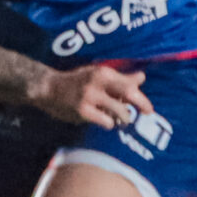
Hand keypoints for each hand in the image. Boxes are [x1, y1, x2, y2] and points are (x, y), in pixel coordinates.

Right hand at [29, 64, 150, 128]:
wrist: (48, 88)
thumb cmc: (76, 82)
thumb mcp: (97, 75)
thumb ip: (120, 78)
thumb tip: (142, 77)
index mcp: (103, 72)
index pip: (130, 84)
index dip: (142, 97)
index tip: (148, 108)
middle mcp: (98, 82)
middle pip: (129, 93)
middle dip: (141, 105)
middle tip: (147, 113)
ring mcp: (90, 97)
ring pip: (120, 111)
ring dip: (123, 118)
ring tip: (120, 120)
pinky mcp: (83, 111)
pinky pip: (106, 121)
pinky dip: (108, 124)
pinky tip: (105, 122)